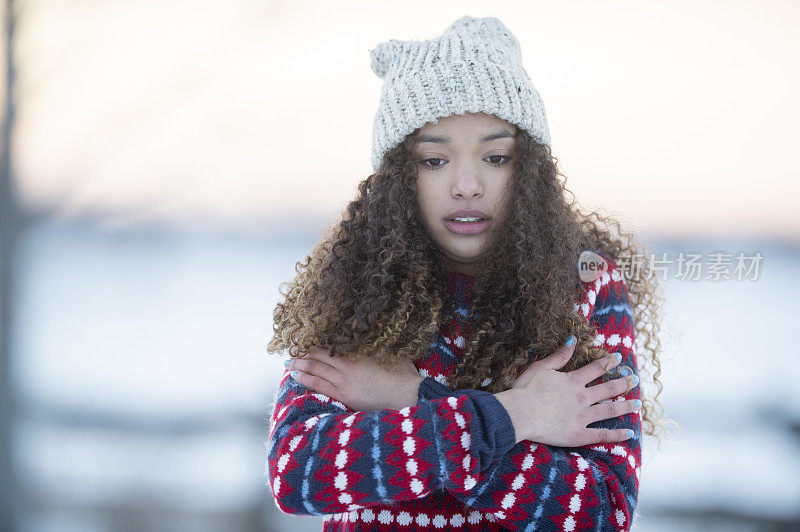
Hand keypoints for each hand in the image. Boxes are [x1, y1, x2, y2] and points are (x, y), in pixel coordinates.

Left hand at [285, 346, 423, 411]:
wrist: (407, 394)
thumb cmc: (402, 374)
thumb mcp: (390, 353)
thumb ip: (376, 347)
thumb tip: (372, 337)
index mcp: (357, 353)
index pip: (330, 345)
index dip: (316, 343)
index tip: (306, 341)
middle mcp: (347, 365)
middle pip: (319, 356)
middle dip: (303, 353)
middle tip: (292, 351)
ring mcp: (344, 381)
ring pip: (315, 370)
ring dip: (300, 366)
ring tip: (289, 364)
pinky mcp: (344, 396)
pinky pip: (319, 386)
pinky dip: (306, 380)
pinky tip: (296, 376)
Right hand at [494, 336, 639, 446]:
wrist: (519, 414)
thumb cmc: (525, 390)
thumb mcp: (541, 368)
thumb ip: (559, 355)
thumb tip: (573, 339)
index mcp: (573, 381)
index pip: (596, 369)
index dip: (608, 362)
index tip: (619, 359)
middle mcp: (582, 398)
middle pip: (608, 389)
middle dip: (623, 383)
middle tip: (635, 379)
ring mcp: (582, 417)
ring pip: (610, 410)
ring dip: (626, 406)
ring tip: (638, 404)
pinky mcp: (579, 435)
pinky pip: (603, 435)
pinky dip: (617, 435)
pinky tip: (629, 432)